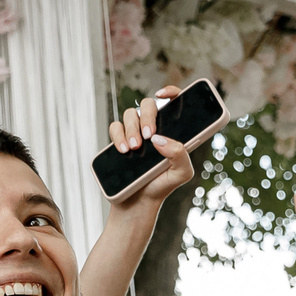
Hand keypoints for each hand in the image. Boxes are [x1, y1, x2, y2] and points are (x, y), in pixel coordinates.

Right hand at [103, 87, 201, 211]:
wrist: (138, 203)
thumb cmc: (162, 186)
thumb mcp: (181, 174)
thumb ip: (180, 155)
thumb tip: (160, 139)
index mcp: (172, 131)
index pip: (173, 102)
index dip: (170, 91)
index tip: (163, 94)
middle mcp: (153, 128)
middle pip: (148, 104)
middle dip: (147, 117)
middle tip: (148, 136)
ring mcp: (135, 133)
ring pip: (129, 114)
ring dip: (131, 128)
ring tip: (134, 149)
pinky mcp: (119, 141)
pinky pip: (115, 127)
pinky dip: (118, 135)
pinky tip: (124, 150)